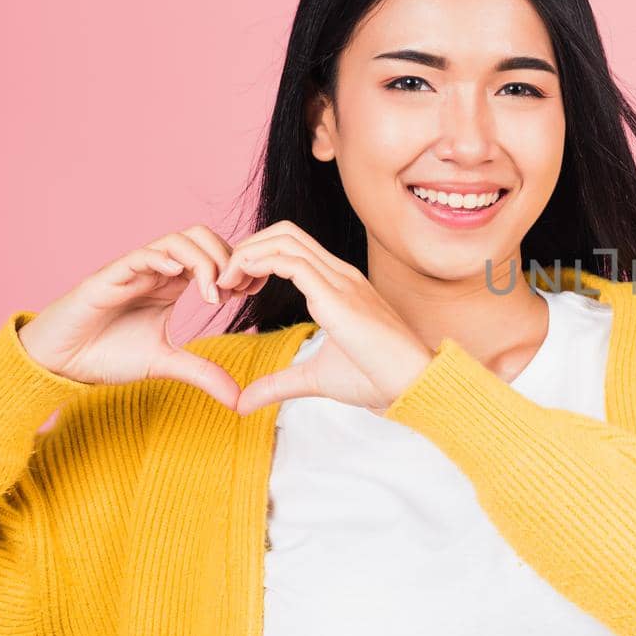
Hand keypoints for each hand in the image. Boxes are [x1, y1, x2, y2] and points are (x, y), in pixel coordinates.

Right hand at [16, 224, 257, 409]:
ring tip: (211, 296)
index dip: (238, 268)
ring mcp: (134, 270)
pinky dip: (162, 259)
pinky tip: (178, 276)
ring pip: (177, 241)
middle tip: (234, 293)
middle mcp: (157, 271)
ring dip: (203, 262)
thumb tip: (240, 400)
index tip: (249, 294)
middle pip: (202, 236)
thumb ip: (203, 374)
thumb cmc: (107, 355)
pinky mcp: (109, 277)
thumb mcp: (165, 365)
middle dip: (227, 258)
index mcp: (173, 284)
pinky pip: (139, 256)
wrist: (60, 363)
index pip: (214, 255)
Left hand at [218, 220, 434, 415]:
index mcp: (340, 285)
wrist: (411, 383)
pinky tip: (241, 287)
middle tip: (224, 283)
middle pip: (284, 232)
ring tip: (225, 285)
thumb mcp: (314, 379)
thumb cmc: (375, 378)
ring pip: (283, 240)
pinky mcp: (336, 295)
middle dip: (247, 248)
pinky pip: (289, 261)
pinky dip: (256, 264)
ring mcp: (340, 280)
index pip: (293, 247)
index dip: (258, 258)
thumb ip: (279, 384)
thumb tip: (243, 403)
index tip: (237, 289)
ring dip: (245, 255)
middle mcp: (340, 274)